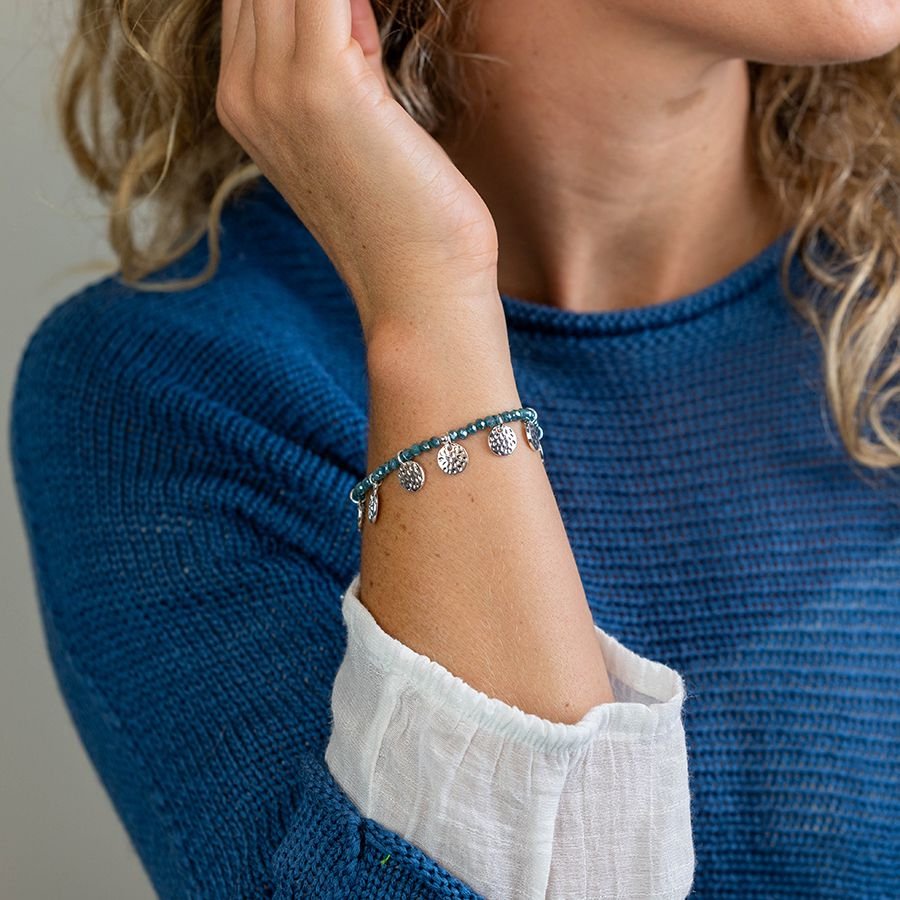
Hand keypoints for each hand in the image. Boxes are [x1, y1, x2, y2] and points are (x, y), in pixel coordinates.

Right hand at [216, 0, 500, 337]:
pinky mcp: (324, 82)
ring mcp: (275, 86)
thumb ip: (345, 66)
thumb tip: (358, 8)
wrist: (419, 292)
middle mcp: (245, 89)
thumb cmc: (406, 221)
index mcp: (244, 101)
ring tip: (375, 30)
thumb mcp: (357, 133)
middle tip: (370, 28)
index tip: (357, 15)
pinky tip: (384, 10)